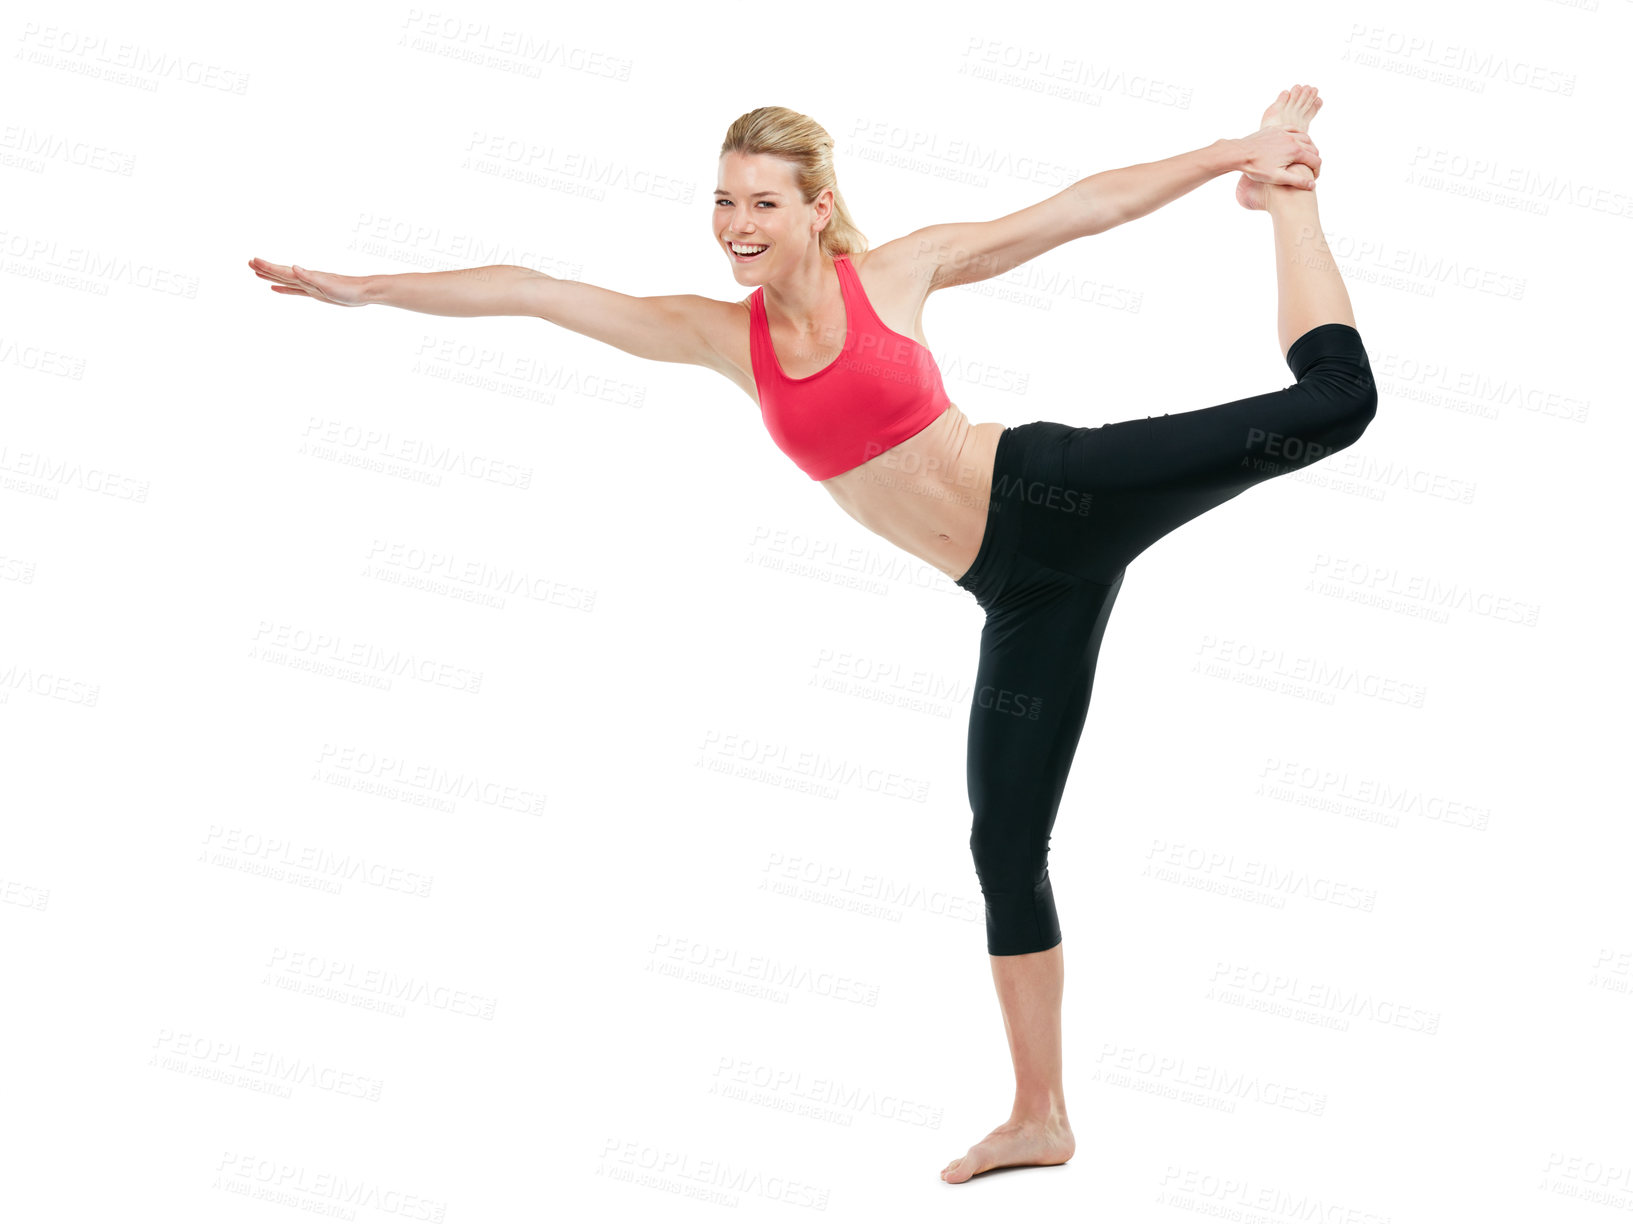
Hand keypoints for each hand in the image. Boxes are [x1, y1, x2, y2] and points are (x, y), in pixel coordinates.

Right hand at [248, 257, 370, 305]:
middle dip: (264, 269)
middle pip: (280, 273)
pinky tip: (276, 289)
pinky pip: (294, 290)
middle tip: (248, 263)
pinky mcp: (315, 293)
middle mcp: (306, 279)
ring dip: (271, 277)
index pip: (282, 271)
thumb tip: (294, 268)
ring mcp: (309, 286)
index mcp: (306, 277)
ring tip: (257, 273)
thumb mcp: (328, 285)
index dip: (267, 267)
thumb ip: (310, 277)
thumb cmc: (348, 289)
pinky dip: (284, 289)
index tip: (252, 260)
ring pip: (285, 281)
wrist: (363, 292)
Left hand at [1233, 126, 1319, 187]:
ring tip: (1306, 156)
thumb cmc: (1257, 168)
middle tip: (1311, 168)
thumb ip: (1296, 181)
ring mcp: (1284, 132)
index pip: (1315, 160)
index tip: (1313, 178)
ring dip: (1309, 146)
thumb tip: (1312, 185)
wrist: (1240, 154)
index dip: (1316, 171)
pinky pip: (1293, 128)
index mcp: (1295, 151)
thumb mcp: (1277, 178)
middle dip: (1314, 159)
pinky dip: (1299, 134)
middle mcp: (1293, 139)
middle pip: (1312, 148)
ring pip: (1304, 137)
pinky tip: (1297, 140)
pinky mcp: (1276, 129)